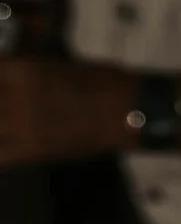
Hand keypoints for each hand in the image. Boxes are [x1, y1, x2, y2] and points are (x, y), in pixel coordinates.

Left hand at [0, 57, 134, 168]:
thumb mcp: (57, 67)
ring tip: (8, 128)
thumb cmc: (101, 82)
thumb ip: (28, 74)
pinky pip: (1, 156)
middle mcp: (15, 96)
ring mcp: (21, 125)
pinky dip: (0, 155)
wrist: (126, 112)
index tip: (3, 85)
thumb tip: (11, 79)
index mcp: (23, 70)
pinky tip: (7, 150)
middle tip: (7, 108)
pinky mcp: (31, 150)